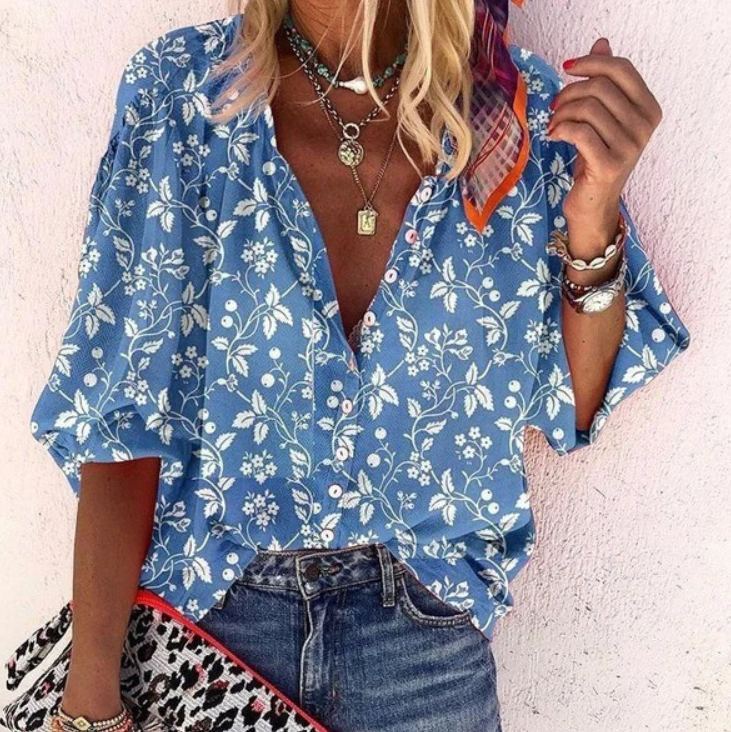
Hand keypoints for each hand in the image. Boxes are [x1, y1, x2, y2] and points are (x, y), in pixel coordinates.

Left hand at [546, 37, 662, 230]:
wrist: (592, 203)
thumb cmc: (595, 158)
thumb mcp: (602, 117)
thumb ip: (605, 82)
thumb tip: (602, 43)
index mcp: (648, 109)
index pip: (621, 69)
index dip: (591, 62)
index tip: (566, 68)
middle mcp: (644, 127)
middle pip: (600, 87)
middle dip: (569, 92)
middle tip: (554, 107)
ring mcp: (629, 147)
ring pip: (588, 108)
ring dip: (562, 113)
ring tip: (553, 125)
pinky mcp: (609, 165)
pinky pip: (580, 132)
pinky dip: (561, 129)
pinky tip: (554, 135)